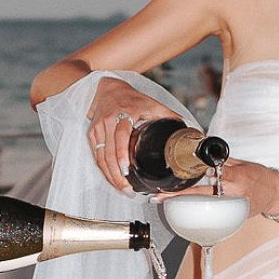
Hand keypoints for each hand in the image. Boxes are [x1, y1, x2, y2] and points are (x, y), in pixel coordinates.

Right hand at [85, 78, 158, 193]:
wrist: (109, 89)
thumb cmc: (133, 98)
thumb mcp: (152, 104)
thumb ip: (168, 116)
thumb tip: (186, 128)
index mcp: (124, 114)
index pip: (120, 137)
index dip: (121, 155)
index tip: (126, 170)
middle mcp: (108, 121)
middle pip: (108, 153)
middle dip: (116, 174)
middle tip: (128, 190)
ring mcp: (98, 128)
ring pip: (100, 157)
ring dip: (110, 176)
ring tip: (122, 189)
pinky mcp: (92, 134)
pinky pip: (96, 155)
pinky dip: (104, 169)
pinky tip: (113, 179)